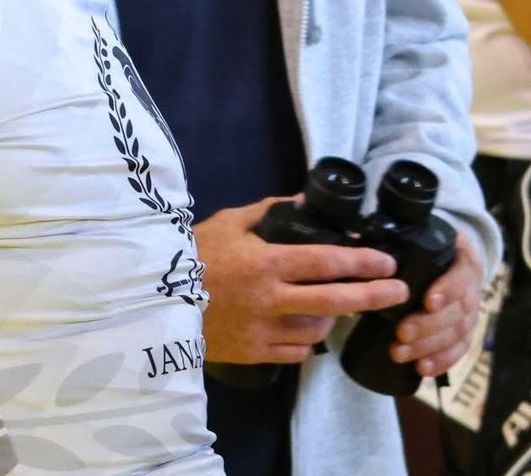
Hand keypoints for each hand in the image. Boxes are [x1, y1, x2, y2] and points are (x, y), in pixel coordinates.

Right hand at [196, 196, 408, 364]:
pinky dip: (305, 342)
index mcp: (263, 263)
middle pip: (336, 300)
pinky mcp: (254, 354)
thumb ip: (268, 211)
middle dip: (375, 295)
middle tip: (400, 291)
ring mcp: (262, 330)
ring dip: (333, 318)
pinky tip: (302, 329)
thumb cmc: (191, 255)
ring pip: (319, 331)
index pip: (326, 262)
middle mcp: (269, 299)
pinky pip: (296, 353)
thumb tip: (305, 199)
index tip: (388, 262)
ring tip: (336, 308)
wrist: (154, 299)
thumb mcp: (226, 223)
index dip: (363, 262)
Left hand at [394, 234, 482, 376]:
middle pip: (457, 312)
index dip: (447, 290)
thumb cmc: (426, 249)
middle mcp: (472, 290)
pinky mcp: (465, 333)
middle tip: (401, 333)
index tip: (427, 302)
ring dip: (428, 347)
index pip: (461, 276)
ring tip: (399, 353)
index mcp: (462, 261)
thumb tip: (356, 244)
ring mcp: (472, 314)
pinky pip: (459, 350)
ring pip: (457, 333)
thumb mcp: (418, 239)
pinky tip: (422, 369)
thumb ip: (392, 243)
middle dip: (428, 325)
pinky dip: (442, 361)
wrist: (452, 260)